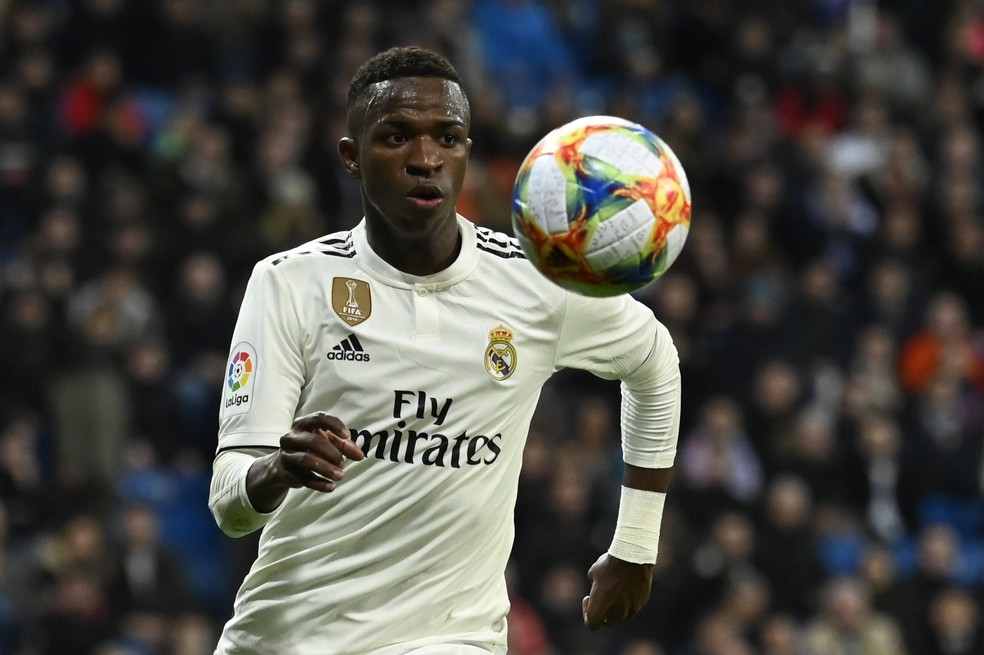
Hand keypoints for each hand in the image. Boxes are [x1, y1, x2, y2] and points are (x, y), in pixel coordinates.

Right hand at [246, 412, 365, 511]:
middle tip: (343, 463)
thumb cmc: (310, 448)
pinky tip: (331, 486)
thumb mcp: (327, 442)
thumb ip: (345, 446)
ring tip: (340, 475)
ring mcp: (286, 455)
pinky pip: (304, 479)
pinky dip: (319, 483)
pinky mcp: (286, 472)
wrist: (283, 466)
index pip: (318, 418)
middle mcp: (291, 437)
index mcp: (303, 424)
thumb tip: (360, 456)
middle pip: (313, 441)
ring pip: (306, 460)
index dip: (334, 425)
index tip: (347, 435)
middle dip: (332, 453)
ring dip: (326, 468)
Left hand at [581, 553, 653, 629]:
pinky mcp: (641, 603)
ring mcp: (630, 609)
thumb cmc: (609, 565)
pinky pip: (632, 607)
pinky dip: (628, 601)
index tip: (588, 598)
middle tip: (601, 597)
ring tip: (615, 588)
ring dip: (616, 607)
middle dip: (603, 612)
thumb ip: (596, 589)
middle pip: (607, 622)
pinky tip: (626, 585)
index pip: (591, 624)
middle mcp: (616, 613)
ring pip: (621, 615)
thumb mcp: (594, 574)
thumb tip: (600, 592)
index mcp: (600, 608)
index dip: (587, 613)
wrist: (633, 557)